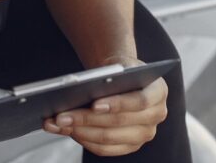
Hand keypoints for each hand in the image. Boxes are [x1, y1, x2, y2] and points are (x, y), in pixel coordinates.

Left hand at [43, 58, 168, 156]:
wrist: (125, 78)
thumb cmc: (121, 71)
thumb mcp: (119, 66)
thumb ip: (107, 77)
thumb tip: (76, 88)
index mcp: (158, 92)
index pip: (139, 101)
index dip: (117, 104)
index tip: (94, 104)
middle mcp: (156, 115)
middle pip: (119, 122)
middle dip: (86, 119)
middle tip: (61, 115)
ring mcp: (145, 134)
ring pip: (108, 138)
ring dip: (79, 131)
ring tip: (58, 122)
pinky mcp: (130, 145)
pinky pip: (104, 149)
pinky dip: (83, 140)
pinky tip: (66, 130)